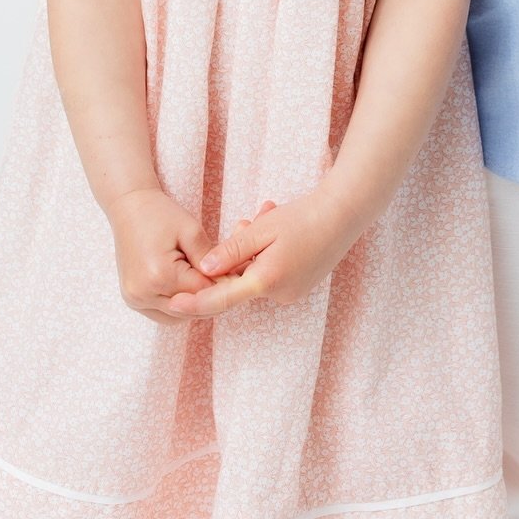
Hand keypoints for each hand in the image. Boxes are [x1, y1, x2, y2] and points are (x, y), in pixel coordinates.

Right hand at [105, 187, 216, 323]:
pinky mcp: (132, 300)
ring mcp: (135, 300)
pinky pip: (163, 314)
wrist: (129, 207)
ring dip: (195, 304)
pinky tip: (188, 288)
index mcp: (160, 276)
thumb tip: (227, 280)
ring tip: (207, 281)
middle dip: (210, 297)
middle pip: (190, 309)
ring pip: (177, 316)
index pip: (202, 293)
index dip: (222, 285)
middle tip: (226, 279)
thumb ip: (209, 259)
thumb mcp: (191, 230)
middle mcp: (144, 294)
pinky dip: (179, 305)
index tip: (237, 275)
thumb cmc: (160, 214)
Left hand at [164, 190, 358, 317]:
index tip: (173, 303)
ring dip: (254, 250)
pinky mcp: (299, 286)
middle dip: (237, 253)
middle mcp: (279, 295)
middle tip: (248, 220)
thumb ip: (231, 251)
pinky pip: (270, 274)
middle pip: (240, 280)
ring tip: (268, 216)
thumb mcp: (262, 229)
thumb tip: (204, 270)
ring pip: (255, 274)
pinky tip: (278, 228)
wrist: (344, 215)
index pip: (221, 298)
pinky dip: (267, 255)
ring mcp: (291, 293)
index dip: (195, 302)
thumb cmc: (303, 217)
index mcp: (266, 281)